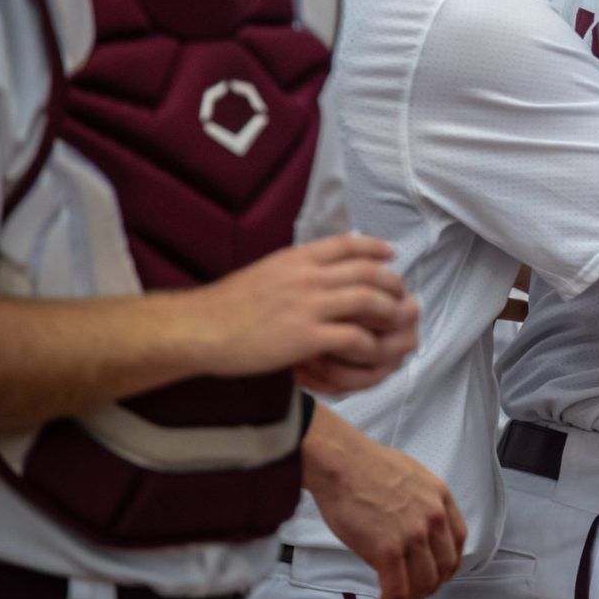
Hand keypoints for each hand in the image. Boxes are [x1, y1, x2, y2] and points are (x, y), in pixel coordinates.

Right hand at [190, 235, 419, 389]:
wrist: (197, 329)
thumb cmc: (225, 307)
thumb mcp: (264, 272)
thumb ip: (293, 268)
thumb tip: (314, 266)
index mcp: (296, 259)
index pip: (347, 244)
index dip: (375, 248)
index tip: (390, 254)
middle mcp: (307, 276)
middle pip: (368, 271)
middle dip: (393, 284)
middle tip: (402, 296)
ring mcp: (309, 305)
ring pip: (370, 300)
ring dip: (390, 313)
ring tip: (396, 325)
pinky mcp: (306, 336)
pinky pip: (355, 337)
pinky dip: (370, 346)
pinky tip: (372, 353)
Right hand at [303, 414, 466, 598]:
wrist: (340, 462)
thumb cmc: (364, 466)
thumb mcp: (411, 476)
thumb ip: (420, 503)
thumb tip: (412, 526)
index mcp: (440, 498)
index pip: (457, 542)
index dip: (447, 565)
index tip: (434, 575)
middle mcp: (434, 518)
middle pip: (444, 567)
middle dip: (429, 587)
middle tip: (412, 595)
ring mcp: (413, 535)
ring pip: (423, 583)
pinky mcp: (388, 549)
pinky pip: (398, 590)